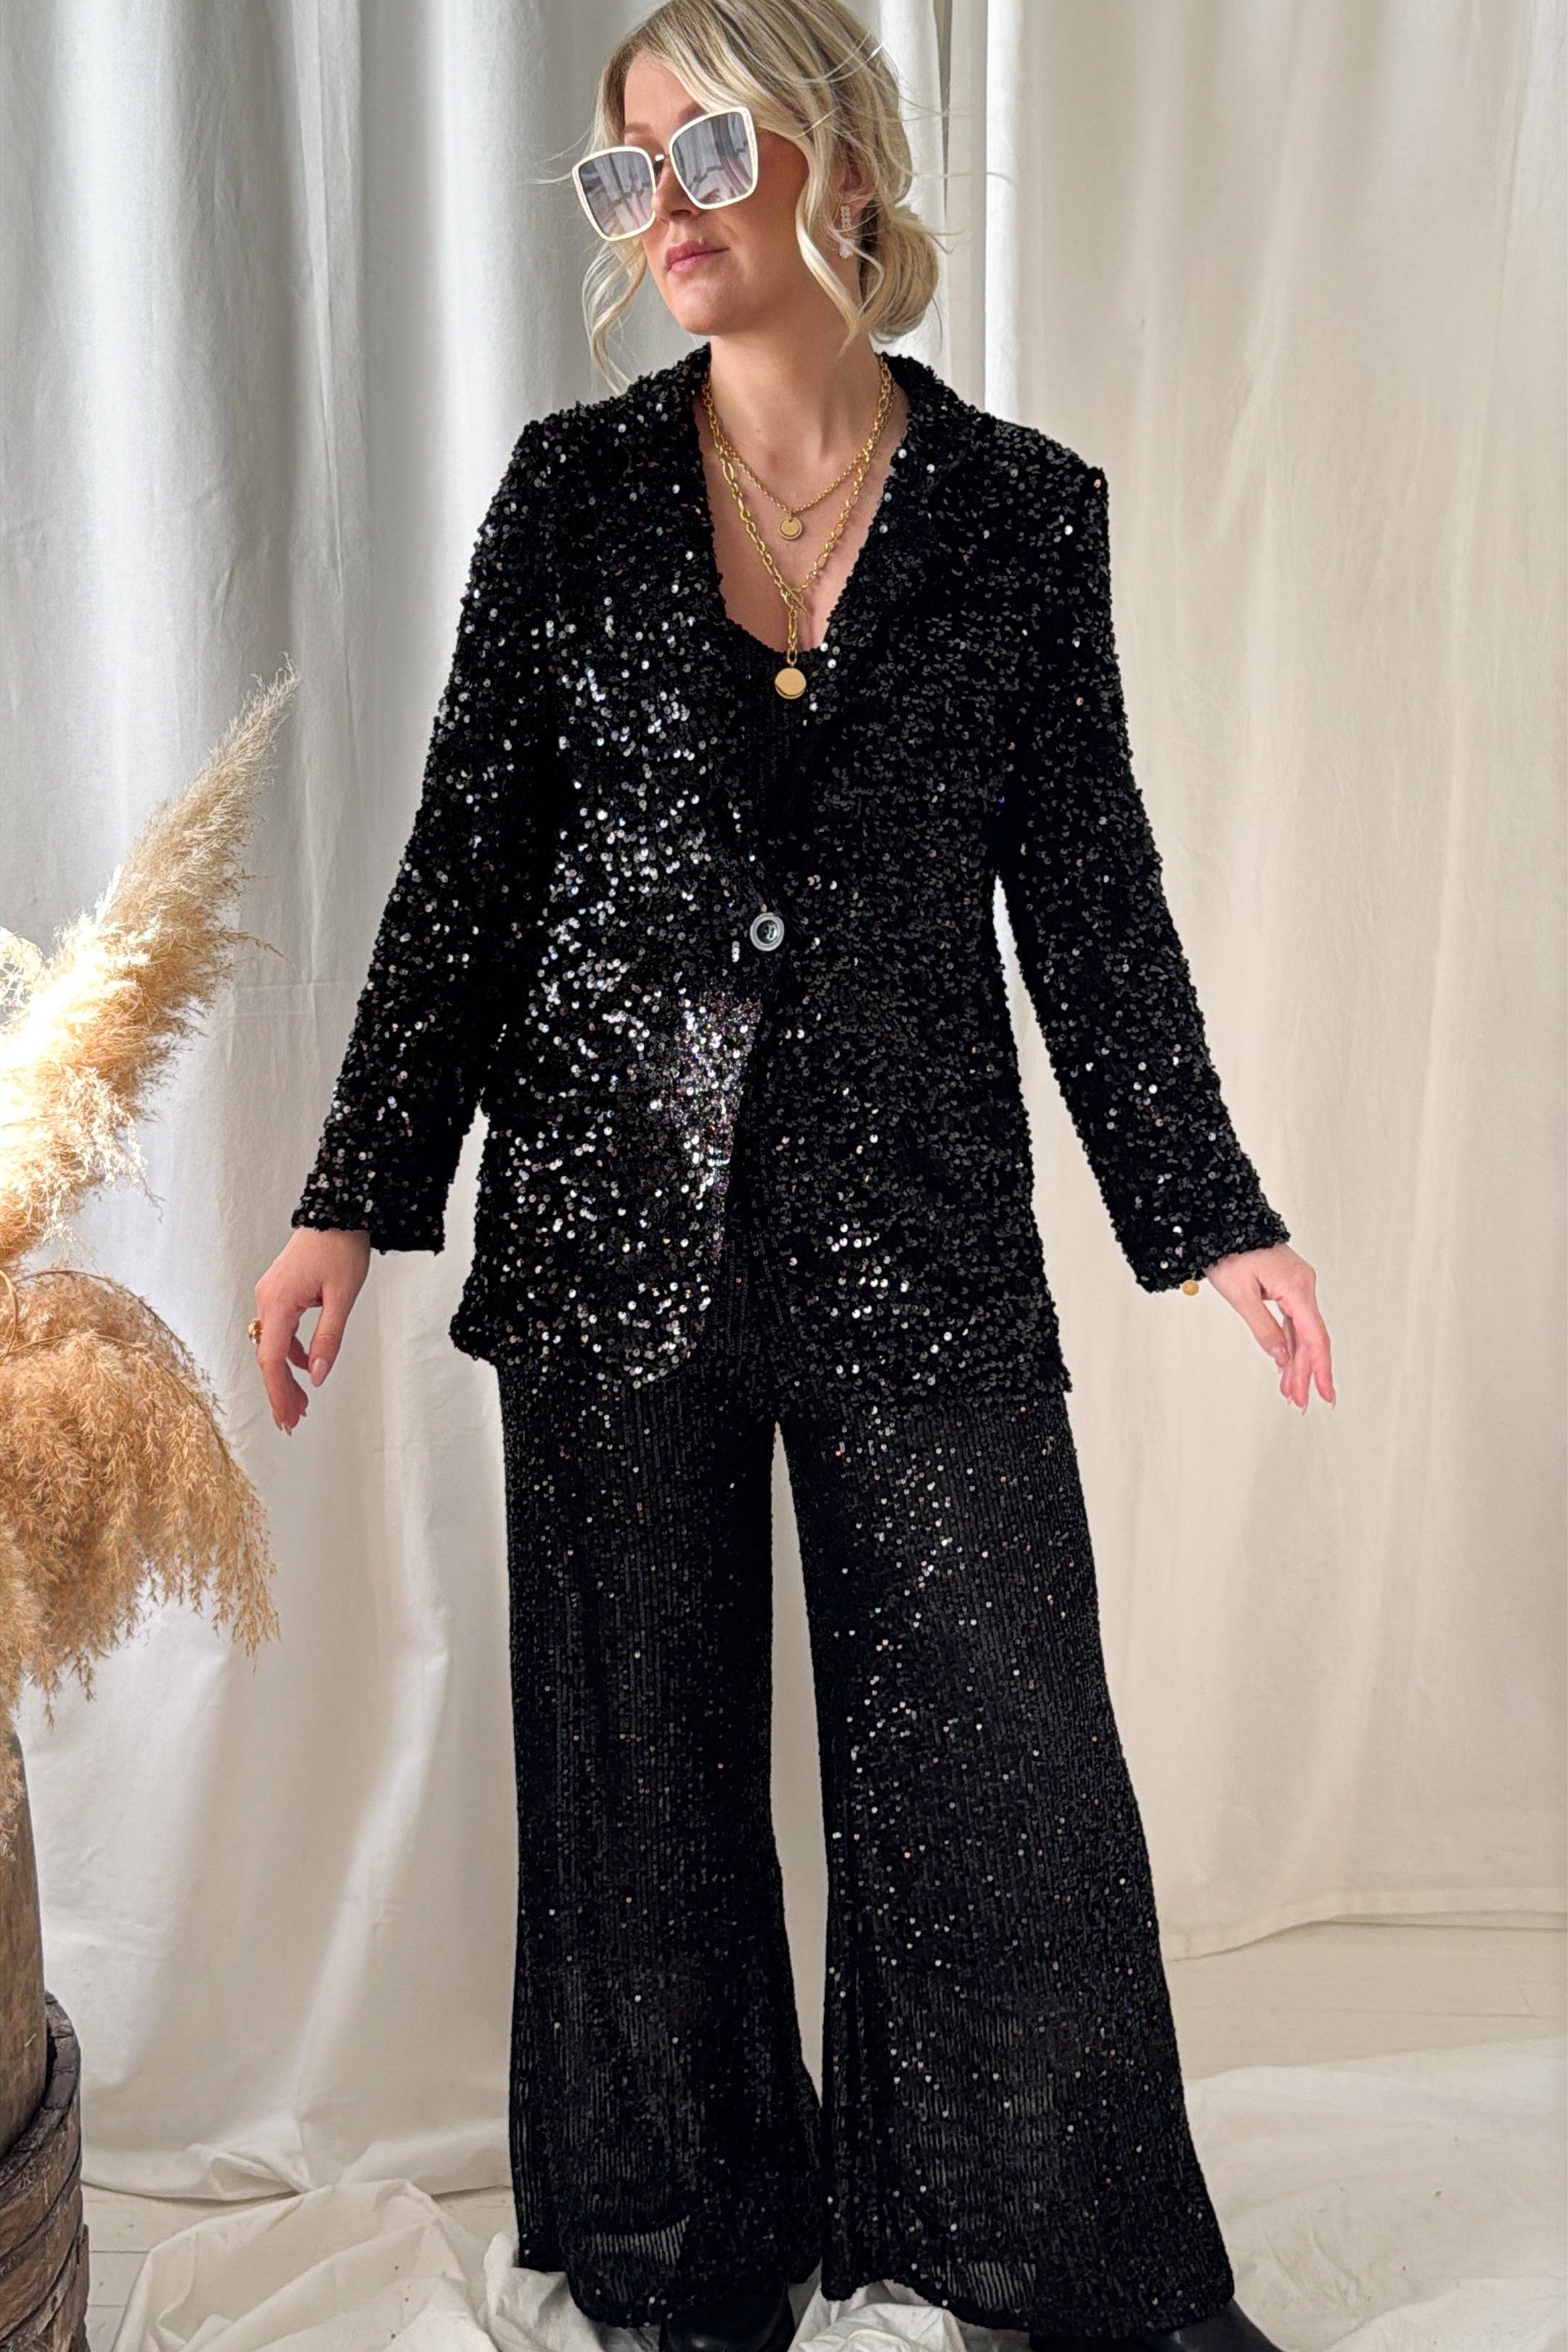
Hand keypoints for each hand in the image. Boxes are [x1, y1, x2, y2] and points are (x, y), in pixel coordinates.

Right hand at [252, 1226, 371, 1432]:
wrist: (338, 1211)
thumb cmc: (342, 1248)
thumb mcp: (343, 1297)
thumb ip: (328, 1339)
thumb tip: (316, 1376)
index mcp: (278, 1302)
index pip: (272, 1359)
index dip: (278, 1392)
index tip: (287, 1418)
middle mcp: (266, 1299)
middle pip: (268, 1357)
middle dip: (280, 1391)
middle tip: (294, 1421)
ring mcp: (270, 1294)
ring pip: (271, 1345)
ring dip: (284, 1374)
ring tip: (301, 1402)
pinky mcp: (278, 1291)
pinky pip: (278, 1330)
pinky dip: (288, 1352)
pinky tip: (304, 1366)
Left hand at [1204, 1241, 1333, 1412]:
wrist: (1225, 1221)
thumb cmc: (1229, 1251)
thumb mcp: (1240, 1295)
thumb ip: (1263, 1328)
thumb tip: (1281, 1357)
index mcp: (1297, 1288)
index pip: (1314, 1337)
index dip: (1319, 1369)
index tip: (1324, 1394)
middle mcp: (1303, 1286)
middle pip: (1309, 1338)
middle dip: (1304, 1373)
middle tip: (1298, 1402)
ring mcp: (1297, 1285)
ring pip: (1301, 1331)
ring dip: (1296, 1361)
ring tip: (1289, 1391)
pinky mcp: (1288, 1285)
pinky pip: (1293, 1320)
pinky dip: (1289, 1343)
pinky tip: (1285, 1363)